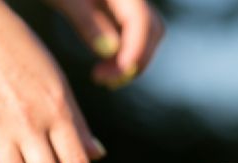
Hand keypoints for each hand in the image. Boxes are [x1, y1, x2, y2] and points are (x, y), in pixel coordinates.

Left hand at [43, 0, 164, 88]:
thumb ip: (86, 21)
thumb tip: (111, 52)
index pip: (141, 19)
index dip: (137, 48)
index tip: (120, 72)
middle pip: (152, 30)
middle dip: (137, 59)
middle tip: (107, 80)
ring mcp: (126, 5)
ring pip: (146, 37)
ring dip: (130, 62)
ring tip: (102, 78)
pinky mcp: (117, 14)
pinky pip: (131, 39)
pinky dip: (122, 57)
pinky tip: (102, 70)